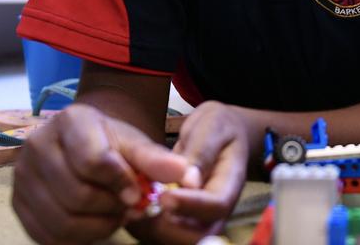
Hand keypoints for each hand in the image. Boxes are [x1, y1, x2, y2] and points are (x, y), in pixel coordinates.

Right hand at [12, 103, 189, 244]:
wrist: (83, 144)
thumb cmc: (112, 144)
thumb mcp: (136, 144)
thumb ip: (157, 159)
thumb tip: (185, 175)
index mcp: (70, 122)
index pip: (94, 161)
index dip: (121, 184)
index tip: (137, 194)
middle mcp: (36, 145)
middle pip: (77, 195)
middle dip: (110, 208)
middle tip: (128, 207)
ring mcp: (22, 177)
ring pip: (62, 221)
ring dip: (97, 226)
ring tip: (113, 215)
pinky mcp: (17, 205)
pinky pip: (47, 237)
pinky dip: (77, 238)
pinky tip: (94, 223)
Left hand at [127, 102, 252, 243]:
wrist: (220, 134)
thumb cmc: (217, 127)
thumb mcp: (213, 126)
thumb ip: (202, 151)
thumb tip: (190, 181)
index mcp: (229, 184)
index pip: (217, 206)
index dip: (191, 205)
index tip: (164, 195)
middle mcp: (216, 209)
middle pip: (198, 235)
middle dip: (167, 227)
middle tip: (141, 207)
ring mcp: (199, 218)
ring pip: (176, 238)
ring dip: (151, 227)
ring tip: (131, 205)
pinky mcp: (180, 220)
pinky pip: (161, 233)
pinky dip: (143, 225)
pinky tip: (130, 205)